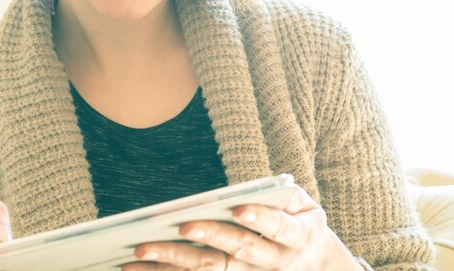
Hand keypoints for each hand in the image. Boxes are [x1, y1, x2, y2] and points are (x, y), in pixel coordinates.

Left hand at [124, 186, 361, 269]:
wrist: (314, 265)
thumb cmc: (300, 222)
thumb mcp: (305, 207)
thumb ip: (288, 198)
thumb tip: (262, 190)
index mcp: (296, 237)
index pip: (278, 228)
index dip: (260, 218)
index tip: (239, 208)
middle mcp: (273, 262)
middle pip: (236, 253)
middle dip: (208, 239)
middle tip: (180, 226)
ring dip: (173, 263)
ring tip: (140, 251)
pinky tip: (141, 268)